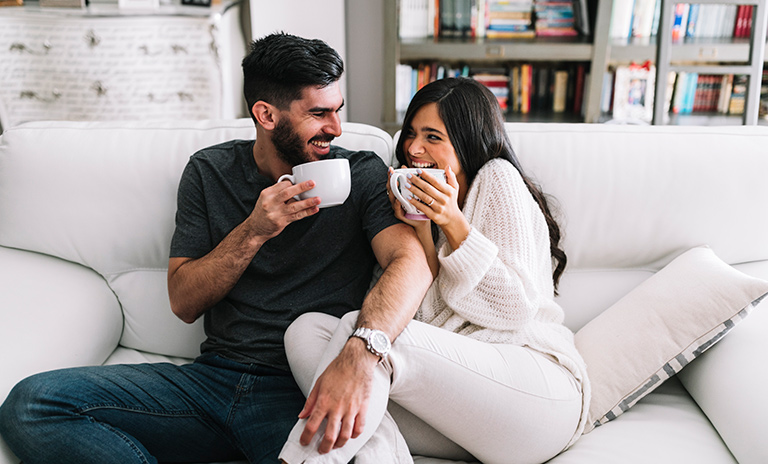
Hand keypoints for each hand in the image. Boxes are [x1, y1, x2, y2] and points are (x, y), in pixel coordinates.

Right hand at [247, 179, 319, 240]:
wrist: (255, 229)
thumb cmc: (263, 212)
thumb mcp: (266, 199)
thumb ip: (278, 192)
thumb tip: (295, 185)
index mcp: (267, 194)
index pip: (282, 185)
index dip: (294, 183)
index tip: (303, 183)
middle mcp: (270, 203)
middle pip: (287, 193)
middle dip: (301, 187)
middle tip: (313, 183)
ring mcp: (276, 213)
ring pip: (294, 206)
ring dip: (307, 202)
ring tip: (318, 199)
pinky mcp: (281, 222)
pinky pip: (296, 216)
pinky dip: (307, 212)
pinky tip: (314, 209)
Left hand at [298, 339, 376, 453]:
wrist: (357, 360)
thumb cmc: (337, 369)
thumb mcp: (319, 383)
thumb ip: (310, 401)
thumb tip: (302, 415)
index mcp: (324, 401)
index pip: (311, 425)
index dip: (306, 437)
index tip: (304, 442)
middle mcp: (337, 408)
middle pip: (329, 436)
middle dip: (324, 447)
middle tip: (321, 449)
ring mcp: (351, 409)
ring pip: (345, 435)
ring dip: (339, 444)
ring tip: (335, 445)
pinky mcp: (363, 408)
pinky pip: (359, 428)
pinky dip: (354, 435)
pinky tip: (350, 435)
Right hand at [387, 167, 430, 231]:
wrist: (423, 220)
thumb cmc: (421, 205)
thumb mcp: (419, 192)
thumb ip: (416, 182)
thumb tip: (417, 169)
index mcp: (400, 192)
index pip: (393, 182)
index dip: (391, 175)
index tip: (391, 168)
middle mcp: (396, 198)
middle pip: (390, 188)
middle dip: (390, 180)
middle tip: (391, 174)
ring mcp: (396, 206)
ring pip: (392, 197)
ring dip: (393, 190)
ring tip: (395, 184)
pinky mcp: (399, 214)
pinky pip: (396, 209)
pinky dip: (397, 204)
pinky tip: (398, 199)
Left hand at [407, 167, 469, 250]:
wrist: (452, 219)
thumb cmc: (451, 201)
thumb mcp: (455, 188)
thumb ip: (451, 177)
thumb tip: (447, 166)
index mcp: (449, 191)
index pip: (436, 181)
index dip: (426, 175)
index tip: (418, 170)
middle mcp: (444, 199)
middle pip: (428, 188)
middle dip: (417, 181)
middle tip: (408, 175)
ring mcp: (439, 208)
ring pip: (424, 197)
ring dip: (414, 190)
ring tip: (406, 184)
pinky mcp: (433, 215)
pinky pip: (422, 208)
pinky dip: (414, 202)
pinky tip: (408, 197)